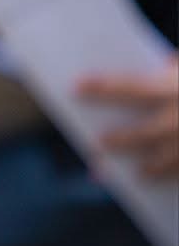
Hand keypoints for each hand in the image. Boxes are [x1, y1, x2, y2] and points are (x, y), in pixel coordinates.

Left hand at [80, 55, 178, 179]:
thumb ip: (177, 67)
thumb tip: (159, 60)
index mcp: (176, 90)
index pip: (131, 88)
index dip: (103, 87)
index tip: (76, 86)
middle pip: (143, 133)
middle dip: (119, 140)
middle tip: (97, 145)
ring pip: (167, 161)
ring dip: (149, 169)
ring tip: (135, 175)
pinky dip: (176, 179)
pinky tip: (165, 185)